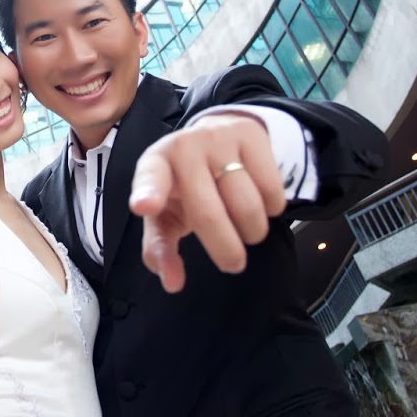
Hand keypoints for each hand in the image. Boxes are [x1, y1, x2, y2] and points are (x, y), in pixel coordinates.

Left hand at [128, 114, 286, 290]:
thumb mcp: (165, 213)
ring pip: (247, 204)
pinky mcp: (252, 135)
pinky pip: (272, 189)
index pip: (150, 178)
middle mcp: (185, 147)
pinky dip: (271, 208)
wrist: (217, 133)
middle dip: (225, 249)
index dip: (149, 193)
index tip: (145, 207)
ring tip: (246, 230)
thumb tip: (173, 283)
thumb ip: (161, 248)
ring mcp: (219, 138)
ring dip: (252, 231)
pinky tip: (260, 202)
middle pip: (208, 212)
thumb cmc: (185, 185)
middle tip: (233, 264)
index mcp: (155, 164)